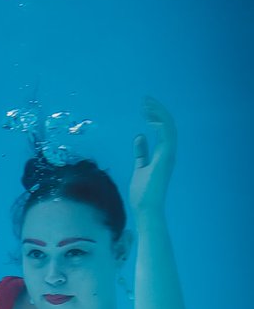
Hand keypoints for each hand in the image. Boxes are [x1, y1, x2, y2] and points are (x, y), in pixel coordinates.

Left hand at [129, 96, 176, 217]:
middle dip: (158, 110)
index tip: (144, 108)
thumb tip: (140, 136)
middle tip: (145, 100)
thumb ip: (141, 153)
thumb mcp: (140, 168)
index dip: (156, 116)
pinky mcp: (165, 158)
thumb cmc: (143, 193)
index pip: (164, 130)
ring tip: (145, 104)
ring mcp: (168, 155)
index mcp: (164, 155)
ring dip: (158, 113)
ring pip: (169, 127)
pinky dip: (159, 123)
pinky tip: (148, 117)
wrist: (146, 209)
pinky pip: (167, 134)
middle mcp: (169, 153)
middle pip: (168, 125)